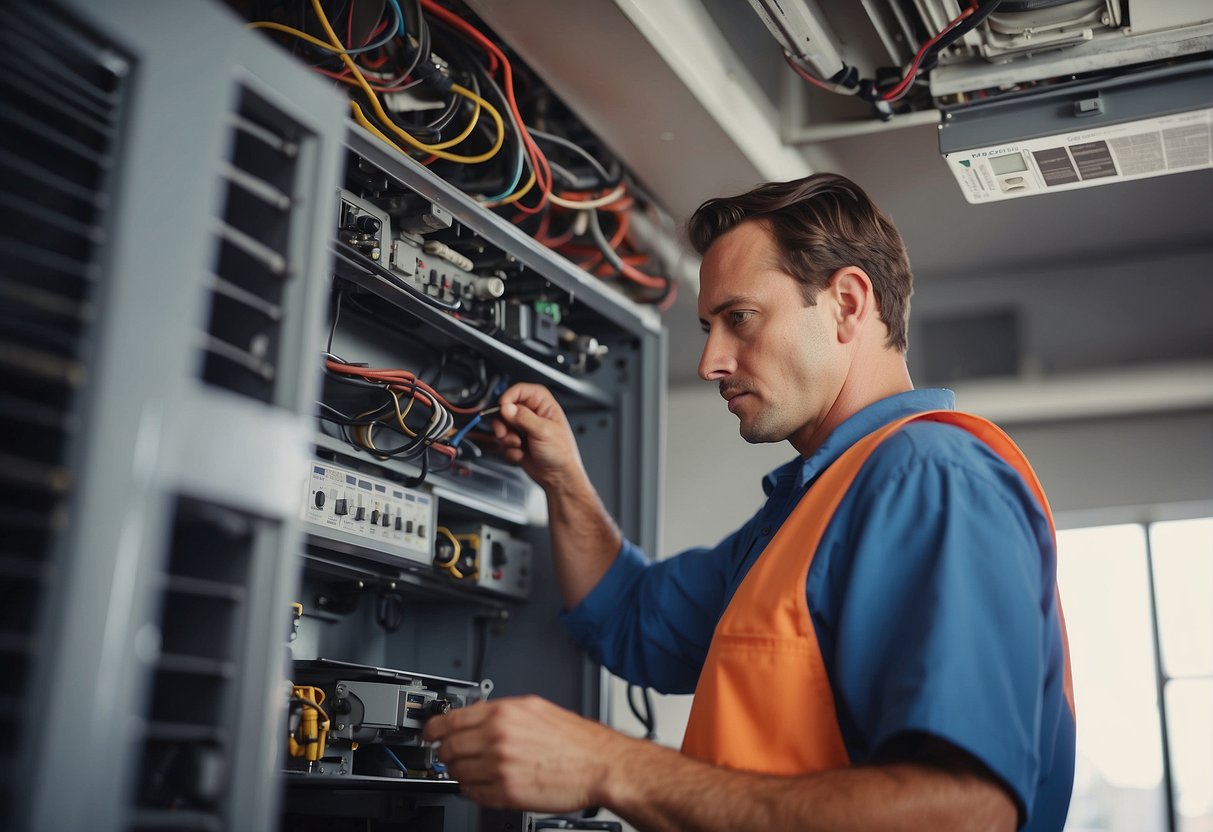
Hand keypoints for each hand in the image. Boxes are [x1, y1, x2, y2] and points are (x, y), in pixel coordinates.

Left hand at [422, 695, 627, 811]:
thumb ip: (502, 711)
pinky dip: (473, 790)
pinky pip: (474, 794)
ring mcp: (500, 767)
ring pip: (458, 772)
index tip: (430, 733)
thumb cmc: (576, 740)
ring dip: (460, 773)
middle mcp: (498, 738)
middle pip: (449, 747)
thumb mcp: (536, 709)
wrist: (601, 765)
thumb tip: (477, 714)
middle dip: (445, 753)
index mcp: (504, 713)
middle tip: (449, 755)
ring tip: (472, 771)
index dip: (435, 728)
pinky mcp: (507, 793)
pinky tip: (484, 785)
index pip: (450, 720)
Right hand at [492, 383, 584, 491]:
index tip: (502, 407)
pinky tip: (520, 454)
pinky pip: (502, 442)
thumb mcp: (543, 432)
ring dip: (506, 439)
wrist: (558, 478)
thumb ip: (523, 417)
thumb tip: (506, 407)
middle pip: (506, 409)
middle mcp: (532, 415)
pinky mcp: (516, 442)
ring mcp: (523, 429)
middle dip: (503, 423)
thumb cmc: (562, 454)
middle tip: (504, 432)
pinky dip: (508, 450)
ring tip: (517, 446)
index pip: (521, 391)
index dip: (509, 397)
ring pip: (501, 426)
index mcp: (543, 405)